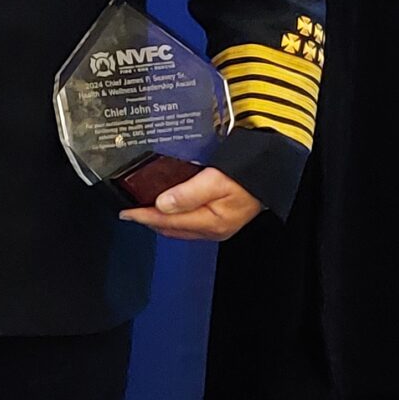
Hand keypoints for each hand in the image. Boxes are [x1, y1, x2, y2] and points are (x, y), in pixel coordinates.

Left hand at [120, 167, 264, 240]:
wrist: (273, 170)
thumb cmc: (247, 173)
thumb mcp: (215, 180)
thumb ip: (188, 194)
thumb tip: (162, 205)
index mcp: (213, 223)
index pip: (169, 222)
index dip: (144, 216)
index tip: (126, 212)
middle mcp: (214, 229)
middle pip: (172, 228)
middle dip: (149, 221)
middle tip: (129, 210)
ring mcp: (218, 226)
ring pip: (180, 227)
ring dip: (160, 219)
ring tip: (142, 209)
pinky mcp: (220, 219)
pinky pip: (189, 222)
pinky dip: (173, 217)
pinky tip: (166, 207)